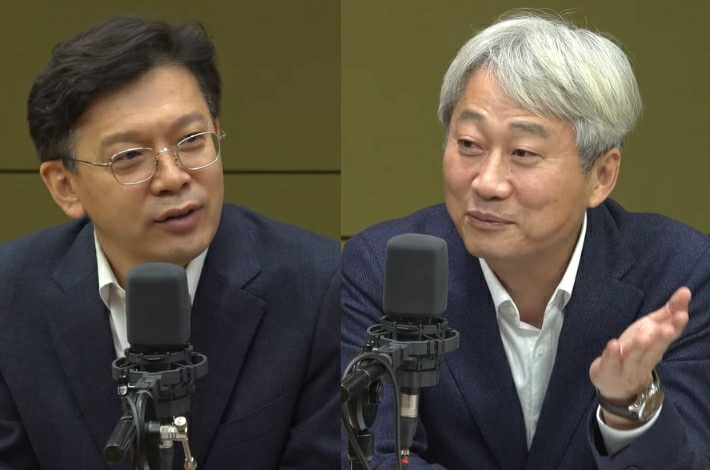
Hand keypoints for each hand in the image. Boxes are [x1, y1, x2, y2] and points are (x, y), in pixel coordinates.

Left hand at [589, 287, 690, 426]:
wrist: (617, 384)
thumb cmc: (636, 352)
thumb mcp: (650, 330)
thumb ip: (667, 313)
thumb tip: (685, 292)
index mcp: (657, 347)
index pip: (668, 336)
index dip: (676, 326)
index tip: (683, 314)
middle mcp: (645, 359)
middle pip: (654, 349)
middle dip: (661, 339)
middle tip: (668, 328)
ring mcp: (627, 367)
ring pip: (635, 358)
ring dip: (640, 347)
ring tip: (643, 336)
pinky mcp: (608, 371)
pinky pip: (611, 363)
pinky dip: (612, 354)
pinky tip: (613, 343)